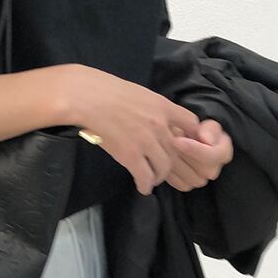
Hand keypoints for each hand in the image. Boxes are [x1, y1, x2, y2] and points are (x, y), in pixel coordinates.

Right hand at [67, 65, 202, 195]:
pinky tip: (142, 187)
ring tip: (152, 179)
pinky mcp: (130, 155)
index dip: (191, 136)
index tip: (185, 144)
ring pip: (164, 167)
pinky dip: (145, 185)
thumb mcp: (139, 93)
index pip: (191, 124)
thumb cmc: (107, 90)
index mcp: (162, 106)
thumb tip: (157, 117)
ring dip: (159, 176)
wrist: (87, 98)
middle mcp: (160, 125)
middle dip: (171, 163)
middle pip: (177, 151)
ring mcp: (146, 141)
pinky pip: (145, 176)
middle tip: (162, 169)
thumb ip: (153, 107)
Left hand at [165, 118, 233, 190]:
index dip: (194, 149)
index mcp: (223, 153)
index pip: (212, 155)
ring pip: (189, 177)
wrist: (181, 138)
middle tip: (166, 143)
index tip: (177, 140)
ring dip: (175, 163)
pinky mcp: (186, 185)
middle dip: (182, 156)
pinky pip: (178, 182)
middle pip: (201, 169)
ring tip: (164, 148)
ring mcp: (200, 180)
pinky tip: (163, 158)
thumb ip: (209, 130)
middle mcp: (213, 170)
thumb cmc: (195, 129)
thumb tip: (207, 140)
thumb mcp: (205, 125)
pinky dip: (170, 172)